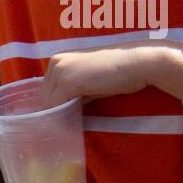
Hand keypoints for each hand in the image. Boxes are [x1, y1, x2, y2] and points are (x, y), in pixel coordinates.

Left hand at [38, 44, 167, 109]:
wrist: (137, 63)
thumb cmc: (117, 72)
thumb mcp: (89, 81)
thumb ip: (74, 91)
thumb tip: (63, 109)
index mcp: (58, 59)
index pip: (47, 89)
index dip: (55, 104)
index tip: (64, 116)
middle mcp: (55, 62)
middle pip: (45, 96)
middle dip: (56, 110)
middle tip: (69, 122)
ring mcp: (60, 71)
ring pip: (49, 103)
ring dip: (60, 114)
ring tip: (73, 121)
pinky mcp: (67, 82)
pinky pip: (57, 106)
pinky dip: (64, 116)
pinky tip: (76, 119)